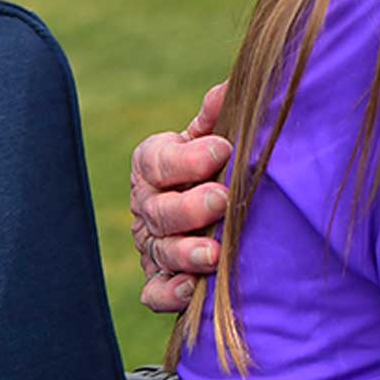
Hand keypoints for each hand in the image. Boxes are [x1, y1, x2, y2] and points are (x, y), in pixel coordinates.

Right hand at [130, 82, 233, 311]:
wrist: (223, 205)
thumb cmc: (221, 163)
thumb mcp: (217, 135)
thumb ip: (220, 116)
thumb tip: (231, 87)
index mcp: (155, 165)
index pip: (157, 161)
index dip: (188, 159)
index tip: (224, 149)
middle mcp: (148, 205)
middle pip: (158, 210)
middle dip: (189, 207)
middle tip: (221, 200)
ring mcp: (152, 244)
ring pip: (159, 251)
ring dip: (185, 253)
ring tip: (213, 254)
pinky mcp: (161, 280)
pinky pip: (154, 292)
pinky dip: (170, 292)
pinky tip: (192, 289)